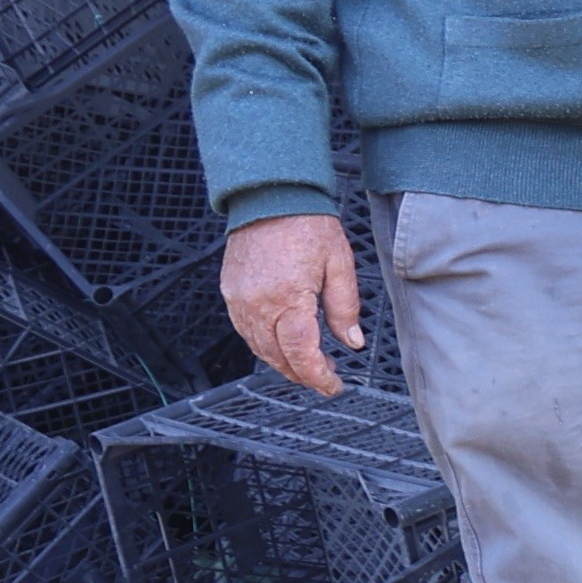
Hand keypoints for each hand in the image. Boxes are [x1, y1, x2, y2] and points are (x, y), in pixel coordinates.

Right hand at [223, 212, 364, 398]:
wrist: (271, 196)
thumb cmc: (306, 224)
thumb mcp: (339, 265)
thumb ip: (344, 308)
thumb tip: (352, 342)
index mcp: (287, 299)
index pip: (300, 354)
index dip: (317, 376)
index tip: (332, 386)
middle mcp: (257, 304)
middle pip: (277, 357)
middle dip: (302, 374)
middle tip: (325, 378)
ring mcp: (239, 300)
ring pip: (258, 348)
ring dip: (283, 363)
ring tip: (308, 365)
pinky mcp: (230, 292)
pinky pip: (245, 331)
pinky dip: (264, 345)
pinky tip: (282, 345)